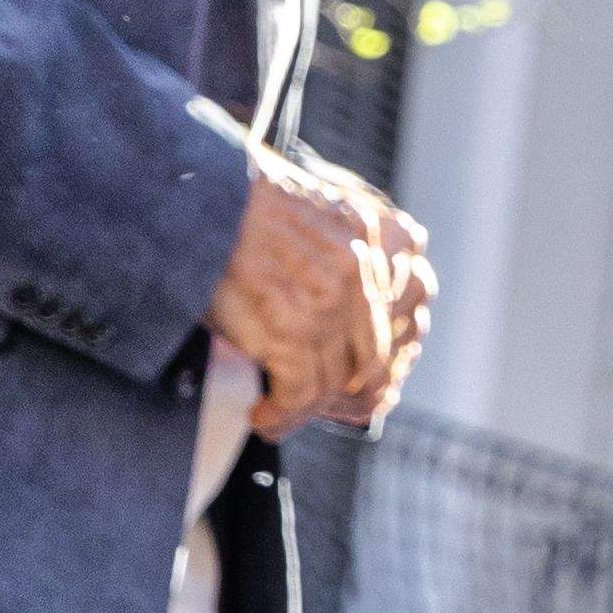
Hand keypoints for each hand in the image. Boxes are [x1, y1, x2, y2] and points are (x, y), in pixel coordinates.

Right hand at [206, 140, 434, 435]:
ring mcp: (331, 301)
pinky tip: (263, 416)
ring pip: (338, 381)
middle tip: (318, 405)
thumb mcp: (322, 208)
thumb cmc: (243, 205)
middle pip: (376, 354)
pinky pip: (301, 394)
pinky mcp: (293, 330)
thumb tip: (349, 311)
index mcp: (381, 232)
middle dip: (347, 392)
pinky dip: (281, 416)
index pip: (413, 304)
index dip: (390, 347)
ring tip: (279, 414)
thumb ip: (350, 247)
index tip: (363, 371)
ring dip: (307, 410)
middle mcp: (365, 267)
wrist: (199, 196)